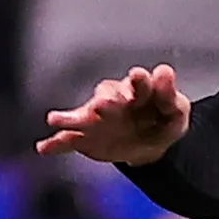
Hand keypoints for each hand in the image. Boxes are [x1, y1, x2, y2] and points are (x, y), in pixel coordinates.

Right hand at [35, 64, 191, 164]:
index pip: (139, 84)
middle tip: (100, 105)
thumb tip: (164, 70)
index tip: (138, 75)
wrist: (150, 147)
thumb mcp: (175, 113)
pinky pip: (68, 140)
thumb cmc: (163, 122)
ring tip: (55, 119)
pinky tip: (44, 148)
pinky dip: (56, 143)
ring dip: (72, 118)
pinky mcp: (85, 137)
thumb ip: (170, 96)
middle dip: (104, 102)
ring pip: (83, 116)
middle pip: (107, 97)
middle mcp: (113, 100)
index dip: (139, 81)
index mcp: (138, 91)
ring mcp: (96, 118)